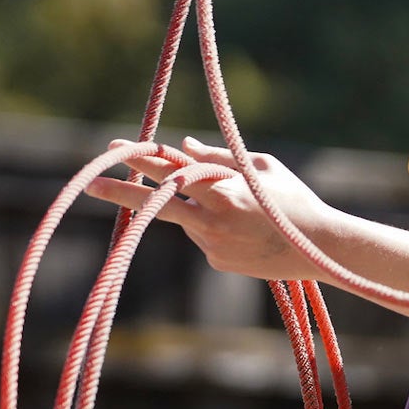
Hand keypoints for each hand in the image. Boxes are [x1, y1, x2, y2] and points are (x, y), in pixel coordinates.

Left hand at [85, 138, 332, 281]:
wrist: (320, 248)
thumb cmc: (293, 199)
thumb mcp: (260, 167)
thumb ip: (218, 158)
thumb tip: (184, 146)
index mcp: (223, 189)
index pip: (171, 169)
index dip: (142, 158)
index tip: (113, 148)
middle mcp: (212, 218)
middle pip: (156, 201)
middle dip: (121, 190)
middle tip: (89, 181)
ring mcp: (211, 245)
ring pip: (188, 218)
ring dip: (200, 209)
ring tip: (244, 212)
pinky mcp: (216, 263)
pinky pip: (205, 238)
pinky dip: (217, 229)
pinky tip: (248, 233)